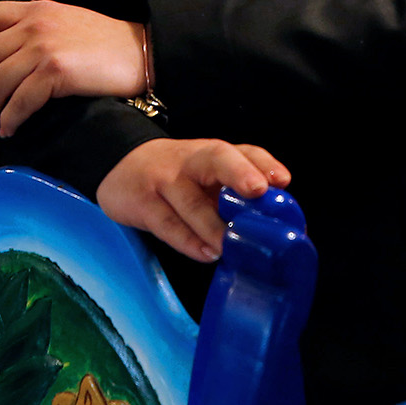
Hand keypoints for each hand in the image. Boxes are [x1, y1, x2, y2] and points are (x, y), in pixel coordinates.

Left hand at [0, 1, 145, 136]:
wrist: (144, 52)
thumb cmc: (108, 44)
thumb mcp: (67, 22)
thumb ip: (36, 30)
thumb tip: (5, 56)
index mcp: (35, 10)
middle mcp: (34, 24)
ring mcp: (44, 47)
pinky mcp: (56, 72)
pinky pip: (19, 102)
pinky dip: (9, 120)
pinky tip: (10, 131)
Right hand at [97, 139, 290, 262]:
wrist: (122, 166)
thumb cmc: (178, 176)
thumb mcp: (208, 177)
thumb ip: (240, 194)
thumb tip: (284, 229)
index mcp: (214, 154)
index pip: (243, 151)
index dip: (263, 163)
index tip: (282, 180)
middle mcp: (193, 161)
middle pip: (217, 157)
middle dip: (239, 172)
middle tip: (258, 190)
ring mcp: (166, 180)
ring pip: (191, 199)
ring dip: (213, 225)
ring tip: (231, 245)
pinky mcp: (143, 204)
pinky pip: (167, 224)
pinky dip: (188, 241)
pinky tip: (206, 253)